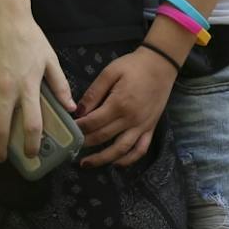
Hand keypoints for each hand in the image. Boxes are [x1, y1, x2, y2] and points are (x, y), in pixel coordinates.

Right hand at [0, 10, 72, 164]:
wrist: (2, 15)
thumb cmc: (28, 36)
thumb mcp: (49, 59)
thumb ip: (60, 85)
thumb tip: (71, 107)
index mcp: (28, 86)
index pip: (31, 124)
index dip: (31, 145)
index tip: (31, 154)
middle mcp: (6, 89)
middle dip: (0, 150)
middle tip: (2, 157)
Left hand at [74, 44, 177, 167]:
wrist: (161, 64)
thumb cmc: (134, 66)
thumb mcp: (110, 72)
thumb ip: (94, 92)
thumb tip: (79, 111)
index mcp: (119, 104)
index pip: (93, 122)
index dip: (79, 128)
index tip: (68, 129)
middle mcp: (130, 119)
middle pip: (103, 137)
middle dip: (85, 143)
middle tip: (72, 146)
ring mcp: (142, 126)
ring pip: (120, 150)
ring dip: (102, 159)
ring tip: (87, 164)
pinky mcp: (150, 128)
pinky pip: (140, 149)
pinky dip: (128, 160)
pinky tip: (116, 163)